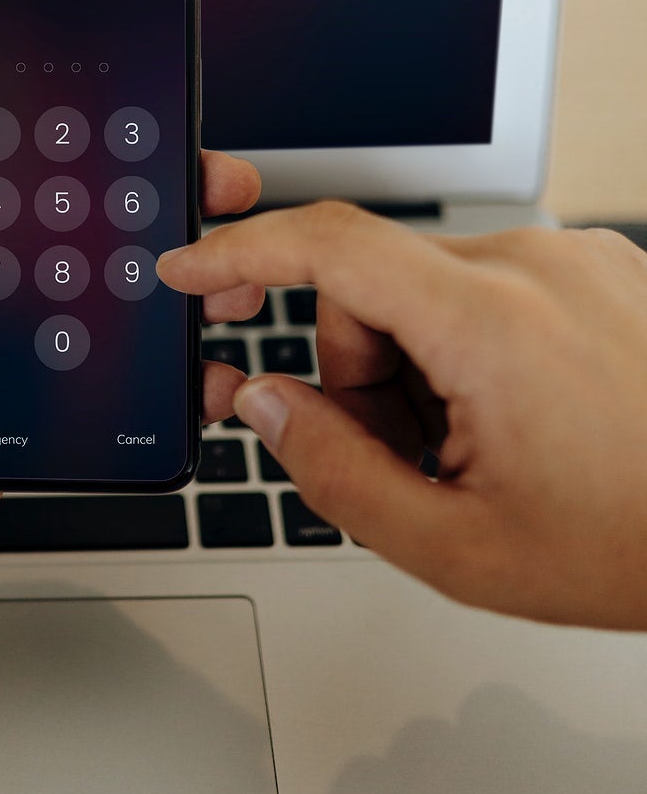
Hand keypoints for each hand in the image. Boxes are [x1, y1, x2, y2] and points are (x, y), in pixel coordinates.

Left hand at [0, 86, 262, 691]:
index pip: (1, 172)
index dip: (66, 140)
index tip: (136, 117)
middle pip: (66, 230)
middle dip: (142, 208)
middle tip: (209, 192)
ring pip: (95, 303)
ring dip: (160, 288)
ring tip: (220, 277)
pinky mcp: (23, 418)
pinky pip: (97, 383)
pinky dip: (149, 377)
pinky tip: (192, 367)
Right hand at [159, 202, 646, 629]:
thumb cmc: (632, 544)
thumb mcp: (457, 547)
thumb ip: (334, 472)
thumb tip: (265, 404)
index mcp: (493, 323)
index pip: (329, 246)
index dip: (240, 253)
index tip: (190, 270)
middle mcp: (537, 264)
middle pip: (372, 281)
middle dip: (359, 364)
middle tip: (409, 452)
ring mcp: (577, 257)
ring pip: (430, 284)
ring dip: (420, 358)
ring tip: (482, 444)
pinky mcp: (603, 264)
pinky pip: (493, 283)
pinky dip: (474, 341)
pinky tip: (521, 414)